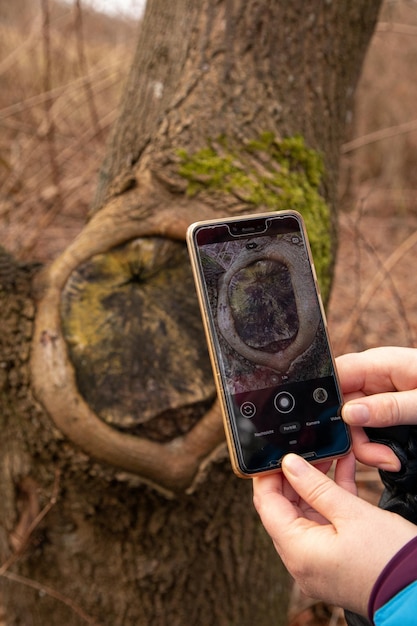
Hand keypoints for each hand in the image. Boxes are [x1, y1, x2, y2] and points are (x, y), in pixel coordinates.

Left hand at [253, 453, 416, 614]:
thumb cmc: (390, 559)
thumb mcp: (352, 514)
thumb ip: (316, 486)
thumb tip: (288, 463)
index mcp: (298, 551)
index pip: (267, 504)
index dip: (268, 474)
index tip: (276, 451)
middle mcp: (301, 560)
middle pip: (284, 508)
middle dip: (295, 475)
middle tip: (307, 449)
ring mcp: (317, 561)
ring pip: (305, 512)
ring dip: (315, 484)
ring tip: (327, 454)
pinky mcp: (333, 559)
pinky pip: (324, 522)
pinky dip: (330, 499)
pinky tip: (342, 471)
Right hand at [337, 347, 416, 470]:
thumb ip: (388, 407)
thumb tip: (348, 414)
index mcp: (378, 363)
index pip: (335, 376)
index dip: (328, 402)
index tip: (338, 430)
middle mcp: (373, 377)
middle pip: (342, 405)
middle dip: (354, 435)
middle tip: (378, 456)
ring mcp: (378, 394)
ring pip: (352, 422)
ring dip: (365, 446)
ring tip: (390, 460)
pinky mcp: (386, 410)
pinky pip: (367, 429)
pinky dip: (375, 447)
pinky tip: (391, 457)